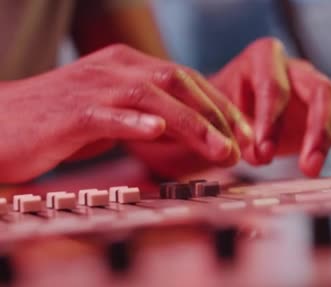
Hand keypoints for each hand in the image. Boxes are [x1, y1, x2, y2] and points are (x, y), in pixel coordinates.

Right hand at [0, 44, 247, 182]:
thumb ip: (147, 116)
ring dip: (192, 124)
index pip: (187, 79)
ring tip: (219, 148)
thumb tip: (186, 132)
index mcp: (127, 66)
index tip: (245, 134)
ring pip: (152, 96)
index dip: (221, 106)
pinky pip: (106, 113)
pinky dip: (133, 120)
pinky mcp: (70, 113)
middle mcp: (114, 69)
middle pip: (179, 83)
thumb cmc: (57, 123)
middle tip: (243, 146)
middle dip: (218, 115)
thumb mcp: (112, 114)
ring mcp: (92, 88)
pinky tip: (155, 130)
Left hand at [210, 37, 330, 176]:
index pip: (275, 87)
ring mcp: (322, 92)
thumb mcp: (223, 111)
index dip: (270, 120)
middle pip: (324, 93)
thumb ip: (237, 130)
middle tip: (309, 166)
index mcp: (267, 58)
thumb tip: (258, 153)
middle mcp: (300, 72)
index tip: (261, 154)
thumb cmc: (227, 103)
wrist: (235, 102)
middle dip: (319, 131)